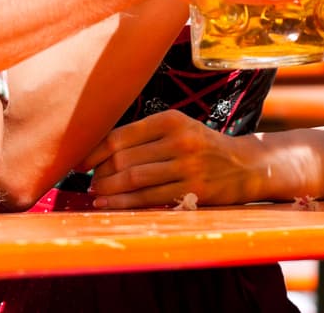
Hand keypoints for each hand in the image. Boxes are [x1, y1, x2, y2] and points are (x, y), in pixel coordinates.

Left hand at [80, 110, 269, 207]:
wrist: (244, 165)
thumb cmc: (201, 145)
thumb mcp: (179, 129)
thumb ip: (144, 136)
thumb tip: (99, 151)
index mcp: (171, 120)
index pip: (121, 135)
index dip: (94, 151)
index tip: (79, 162)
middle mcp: (179, 140)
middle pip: (123, 158)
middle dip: (100, 173)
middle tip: (91, 182)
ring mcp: (186, 166)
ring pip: (133, 179)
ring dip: (107, 190)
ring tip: (96, 193)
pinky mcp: (192, 190)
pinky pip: (148, 198)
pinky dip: (123, 203)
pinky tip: (108, 204)